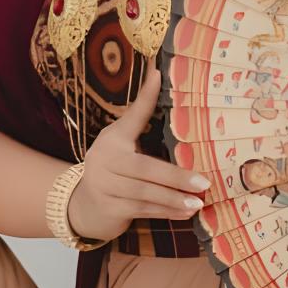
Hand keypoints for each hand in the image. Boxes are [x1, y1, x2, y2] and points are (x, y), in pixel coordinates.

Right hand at [66, 66, 208, 243]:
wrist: (84, 205)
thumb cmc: (114, 170)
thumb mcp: (123, 144)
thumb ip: (141, 122)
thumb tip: (160, 80)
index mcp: (112, 138)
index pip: (132, 115)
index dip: (145, 97)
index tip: (158, 75)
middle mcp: (103, 160)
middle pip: (144, 168)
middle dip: (176, 177)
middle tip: (203, 182)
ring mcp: (103, 186)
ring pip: (144, 193)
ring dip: (173, 199)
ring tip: (199, 202)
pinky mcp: (108, 209)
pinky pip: (142, 210)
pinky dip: (165, 212)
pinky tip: (185, 212)